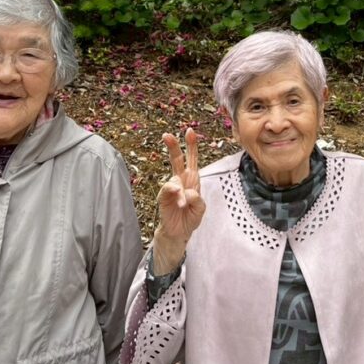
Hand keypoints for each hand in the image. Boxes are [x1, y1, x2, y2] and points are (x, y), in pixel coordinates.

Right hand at [151, 128, 205, 274]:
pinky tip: (179, 203)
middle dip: (173, 146)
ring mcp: (171, 188)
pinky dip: (175, 195)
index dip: (191, 145)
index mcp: (192, 179)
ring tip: (183, 204)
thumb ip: (197, 199)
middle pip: (176, 159)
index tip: (189, 130)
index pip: (191, 158)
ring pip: (174, 178)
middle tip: (167, 135)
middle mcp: (181, 180)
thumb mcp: (201, 208)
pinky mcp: (163, 197)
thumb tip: (186, 192)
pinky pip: (168, 190)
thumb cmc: (190, 217)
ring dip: (180, 190)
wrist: (179, 232)